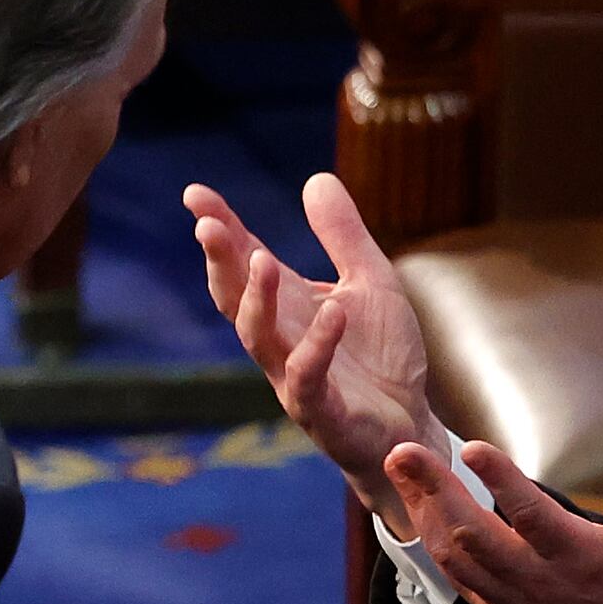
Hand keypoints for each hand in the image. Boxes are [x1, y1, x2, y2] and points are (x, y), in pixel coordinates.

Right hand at [191, 174, 435, 516]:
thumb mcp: (371, 280)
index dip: (220, 227)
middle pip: (234, 297)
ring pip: (258, 338)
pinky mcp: (321, 411)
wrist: (409, 425)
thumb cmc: (383, 357)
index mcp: (289, 305)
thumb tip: (316, 178)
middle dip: (220, 262)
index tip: (194, 193)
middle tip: (207, 225)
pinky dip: (319, 345)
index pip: (244, 260)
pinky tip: (334, 313)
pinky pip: (310, 377)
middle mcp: (281, 339)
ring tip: (261, 259)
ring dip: (256, 299)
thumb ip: (343, 235)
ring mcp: (294, 376)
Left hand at [387, 432, 602, 603]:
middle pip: (472, 533)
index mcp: (575, 557)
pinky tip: (414, 509)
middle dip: (434, 490)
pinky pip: (453, 575)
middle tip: (403, 451)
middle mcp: (534, 579)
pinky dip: (429, 541)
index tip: (473, 447)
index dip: (501, 482)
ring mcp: (508, 598)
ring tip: (400, 469)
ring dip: (421, 510)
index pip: (532, 516)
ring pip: (453, 554)